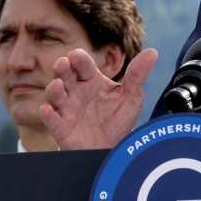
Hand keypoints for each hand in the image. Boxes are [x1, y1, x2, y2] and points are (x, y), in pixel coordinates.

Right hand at [40, 48, 157, 149]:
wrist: (112, 148)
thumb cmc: (118, 120)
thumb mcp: (132, 97)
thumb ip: (138, 75)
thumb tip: (153, 52)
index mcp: (92, 80)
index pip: (83, 65)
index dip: (79, 59)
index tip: (77, 55)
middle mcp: (76, 91)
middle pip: (65, 75)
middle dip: (62, 68)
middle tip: (64, 63)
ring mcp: (67, 108)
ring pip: (55, 95)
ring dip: (53, 89)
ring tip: (58, 85)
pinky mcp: (62, 127)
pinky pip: (51, 120)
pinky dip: (47, 115)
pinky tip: (47, 110)